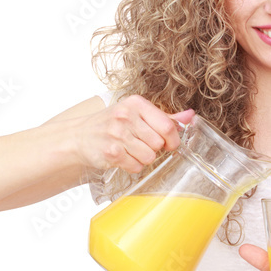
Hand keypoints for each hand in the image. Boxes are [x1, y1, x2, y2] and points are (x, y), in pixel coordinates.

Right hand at [74, 94, 194, 173]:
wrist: (79, 136)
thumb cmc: (111, 124)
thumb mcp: (136, 113)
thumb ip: (164, 116)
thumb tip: (191, 116)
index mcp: (136, 103)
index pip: (167, 125)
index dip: (173, 139)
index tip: (170, 144)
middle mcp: (125, 116)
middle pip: (159, 143)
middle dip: (154, 148)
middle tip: (140, 144)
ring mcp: (117, 134)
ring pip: (149, 157)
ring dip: (142, 158)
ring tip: (130, 150)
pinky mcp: (110, 152)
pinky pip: (136, 166)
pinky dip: (132, 165)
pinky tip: (122, 157)